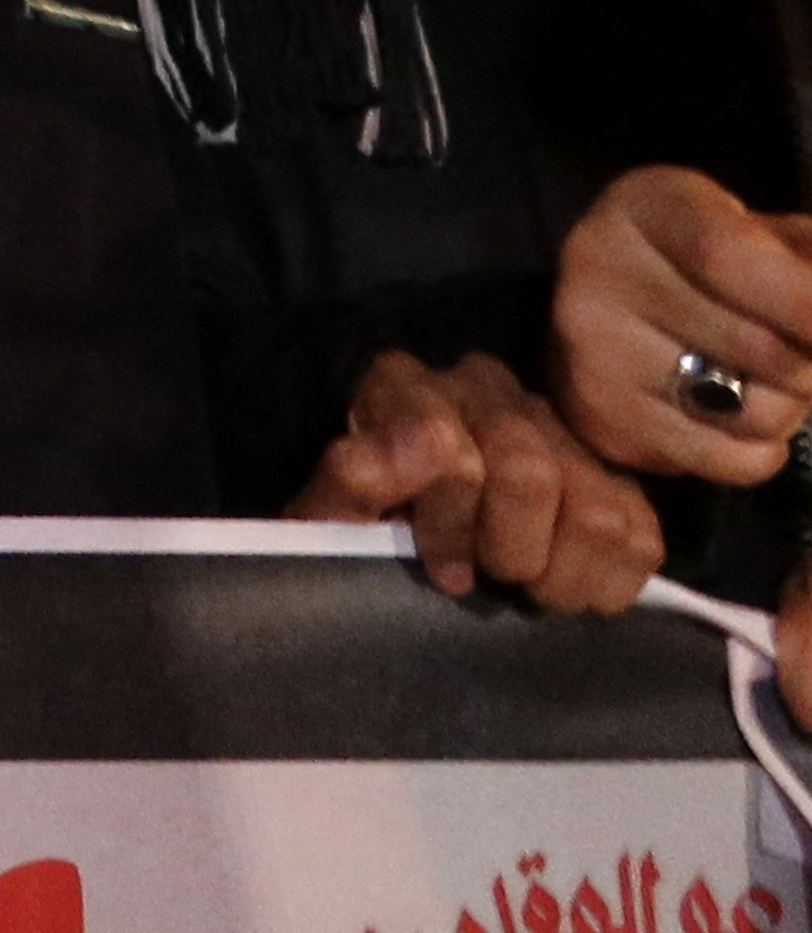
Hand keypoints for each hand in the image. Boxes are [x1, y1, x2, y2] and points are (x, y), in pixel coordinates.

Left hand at [284, 348, 661, 610]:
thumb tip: (431, 441)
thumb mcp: (329, 514)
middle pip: (531, 472)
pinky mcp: (607, 472)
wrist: (399, 541)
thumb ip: (356, 477)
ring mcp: (552, 424)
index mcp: (407, 385)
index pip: (454, 451)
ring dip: (562, 569)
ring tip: (528, 586)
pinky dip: (610, 577)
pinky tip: (569, 585)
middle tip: (492, 576)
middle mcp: (484, 387)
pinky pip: (640, 530)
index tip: (444, 570)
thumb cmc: (357, 526)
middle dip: (510, 546)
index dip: (450, 524)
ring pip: (597, 508)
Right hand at [551, 164, 811, 483]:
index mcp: (643, 207)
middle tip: (806, 350)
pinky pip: (731, 461)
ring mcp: (593, 352)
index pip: (724, 255)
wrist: (612, 305)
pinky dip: (763, 450)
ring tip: (767, 380)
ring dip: (792, 407)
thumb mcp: (763, 231)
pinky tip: (739, 416)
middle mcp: (598, 271)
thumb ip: (809, 261)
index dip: (802, 301)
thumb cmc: (714, 265)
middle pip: (756, 344)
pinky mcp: (604, 421)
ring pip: (754, 412)